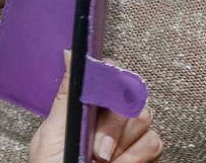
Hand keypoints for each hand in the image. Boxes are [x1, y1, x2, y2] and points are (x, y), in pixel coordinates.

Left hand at [29, 60, 161, 162]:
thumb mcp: (51, 137)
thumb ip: (67, 97)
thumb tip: (71, 53)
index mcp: (87, 109)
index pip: (112, 77)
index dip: (112, 87)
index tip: (105, 102)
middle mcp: (110, 119)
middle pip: (131, 97)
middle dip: (114, 128)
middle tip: (97, 152)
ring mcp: (128, 137)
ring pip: (145, 118)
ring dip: (124, 147)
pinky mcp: (144, 154)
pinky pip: (154, 141)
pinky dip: (136, 159)